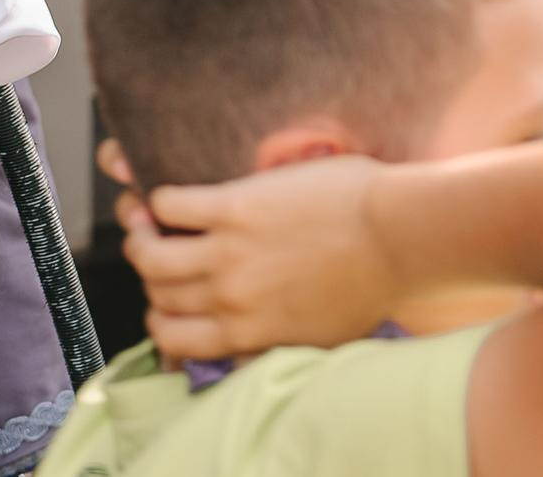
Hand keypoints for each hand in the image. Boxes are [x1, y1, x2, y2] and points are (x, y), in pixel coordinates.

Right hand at [127, 156, 402, 360]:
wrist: (401, 236)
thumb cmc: (371, 281)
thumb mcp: (320, 335)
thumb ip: (276, 341)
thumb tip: (249, 345)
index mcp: (250, 332)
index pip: (171, 339)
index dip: (160, 318)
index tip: (168, 301)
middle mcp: (231, 299)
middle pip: (157, 294)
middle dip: (151, 276)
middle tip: (160, 253)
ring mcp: (229, 254)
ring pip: (147, 254)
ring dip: (141, 236)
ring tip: (153, 223)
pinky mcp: (233, 208)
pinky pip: (167, 204)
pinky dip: (159, 201)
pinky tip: (177, 198)